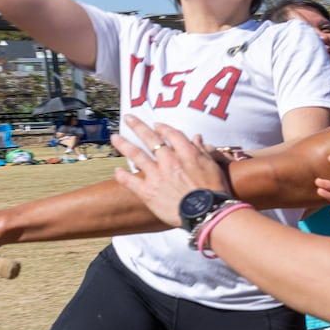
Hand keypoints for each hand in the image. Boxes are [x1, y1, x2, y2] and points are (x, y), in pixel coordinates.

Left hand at [110, 116, 229, 226]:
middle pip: (150, 138)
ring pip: (136, 155)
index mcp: (186, 153)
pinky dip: (122, 175)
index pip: (171, 134)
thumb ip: (202, 150)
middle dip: (138, 126)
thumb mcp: (212, 165)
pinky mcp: (148, 192)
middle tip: (128, 118)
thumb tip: (196, 137)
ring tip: (115, 137)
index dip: (163, 128)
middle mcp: (169, 160)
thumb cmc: (214, 190)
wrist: (207, 212)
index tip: (156, 125)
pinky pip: (130, 181)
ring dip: (124, 144)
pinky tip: (117, 170)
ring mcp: (157, 175)